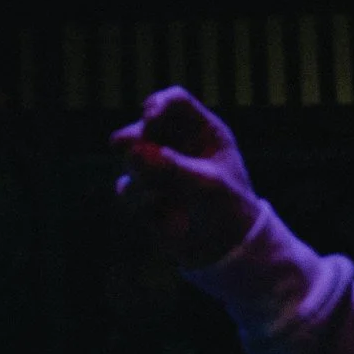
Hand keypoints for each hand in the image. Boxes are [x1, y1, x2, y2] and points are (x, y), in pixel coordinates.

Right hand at [112, 87, 262, 268]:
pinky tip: (157, 211)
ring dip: (140, 176)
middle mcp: (178, 145)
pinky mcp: (144, 194)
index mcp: (203, 132)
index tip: (148, 118)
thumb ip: (169, 166)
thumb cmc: (228, 210)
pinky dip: (137, 200)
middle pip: (142, 126)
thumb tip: (132, 149)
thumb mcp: (206, 185)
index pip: (174, 102)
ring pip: (129, 158)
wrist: (225, 252)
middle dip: (134, 138)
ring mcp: (158, 168)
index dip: (158, 105)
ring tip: (160, 196)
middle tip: (127, 148)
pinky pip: (125, 188)